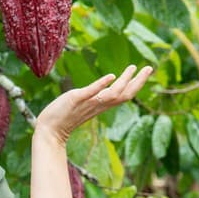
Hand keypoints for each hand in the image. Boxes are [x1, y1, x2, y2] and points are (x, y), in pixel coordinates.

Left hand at [36, 65, 153, 144]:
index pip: (124, 95)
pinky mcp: (74, 100)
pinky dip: (101, 85)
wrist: (49, 130)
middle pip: (124, 95)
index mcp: (101, 105)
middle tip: (149, 67)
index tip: (146, 70)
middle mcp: (98, 105)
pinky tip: (110, 76)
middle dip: (138, 81)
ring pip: (112, 94)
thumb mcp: (83, 103)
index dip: (137, 83)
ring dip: (124, 81)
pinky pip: (90, 93)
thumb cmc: (63, 117)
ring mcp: (87, 103)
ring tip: (132, 67)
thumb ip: (95, 95)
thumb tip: (106, 86)